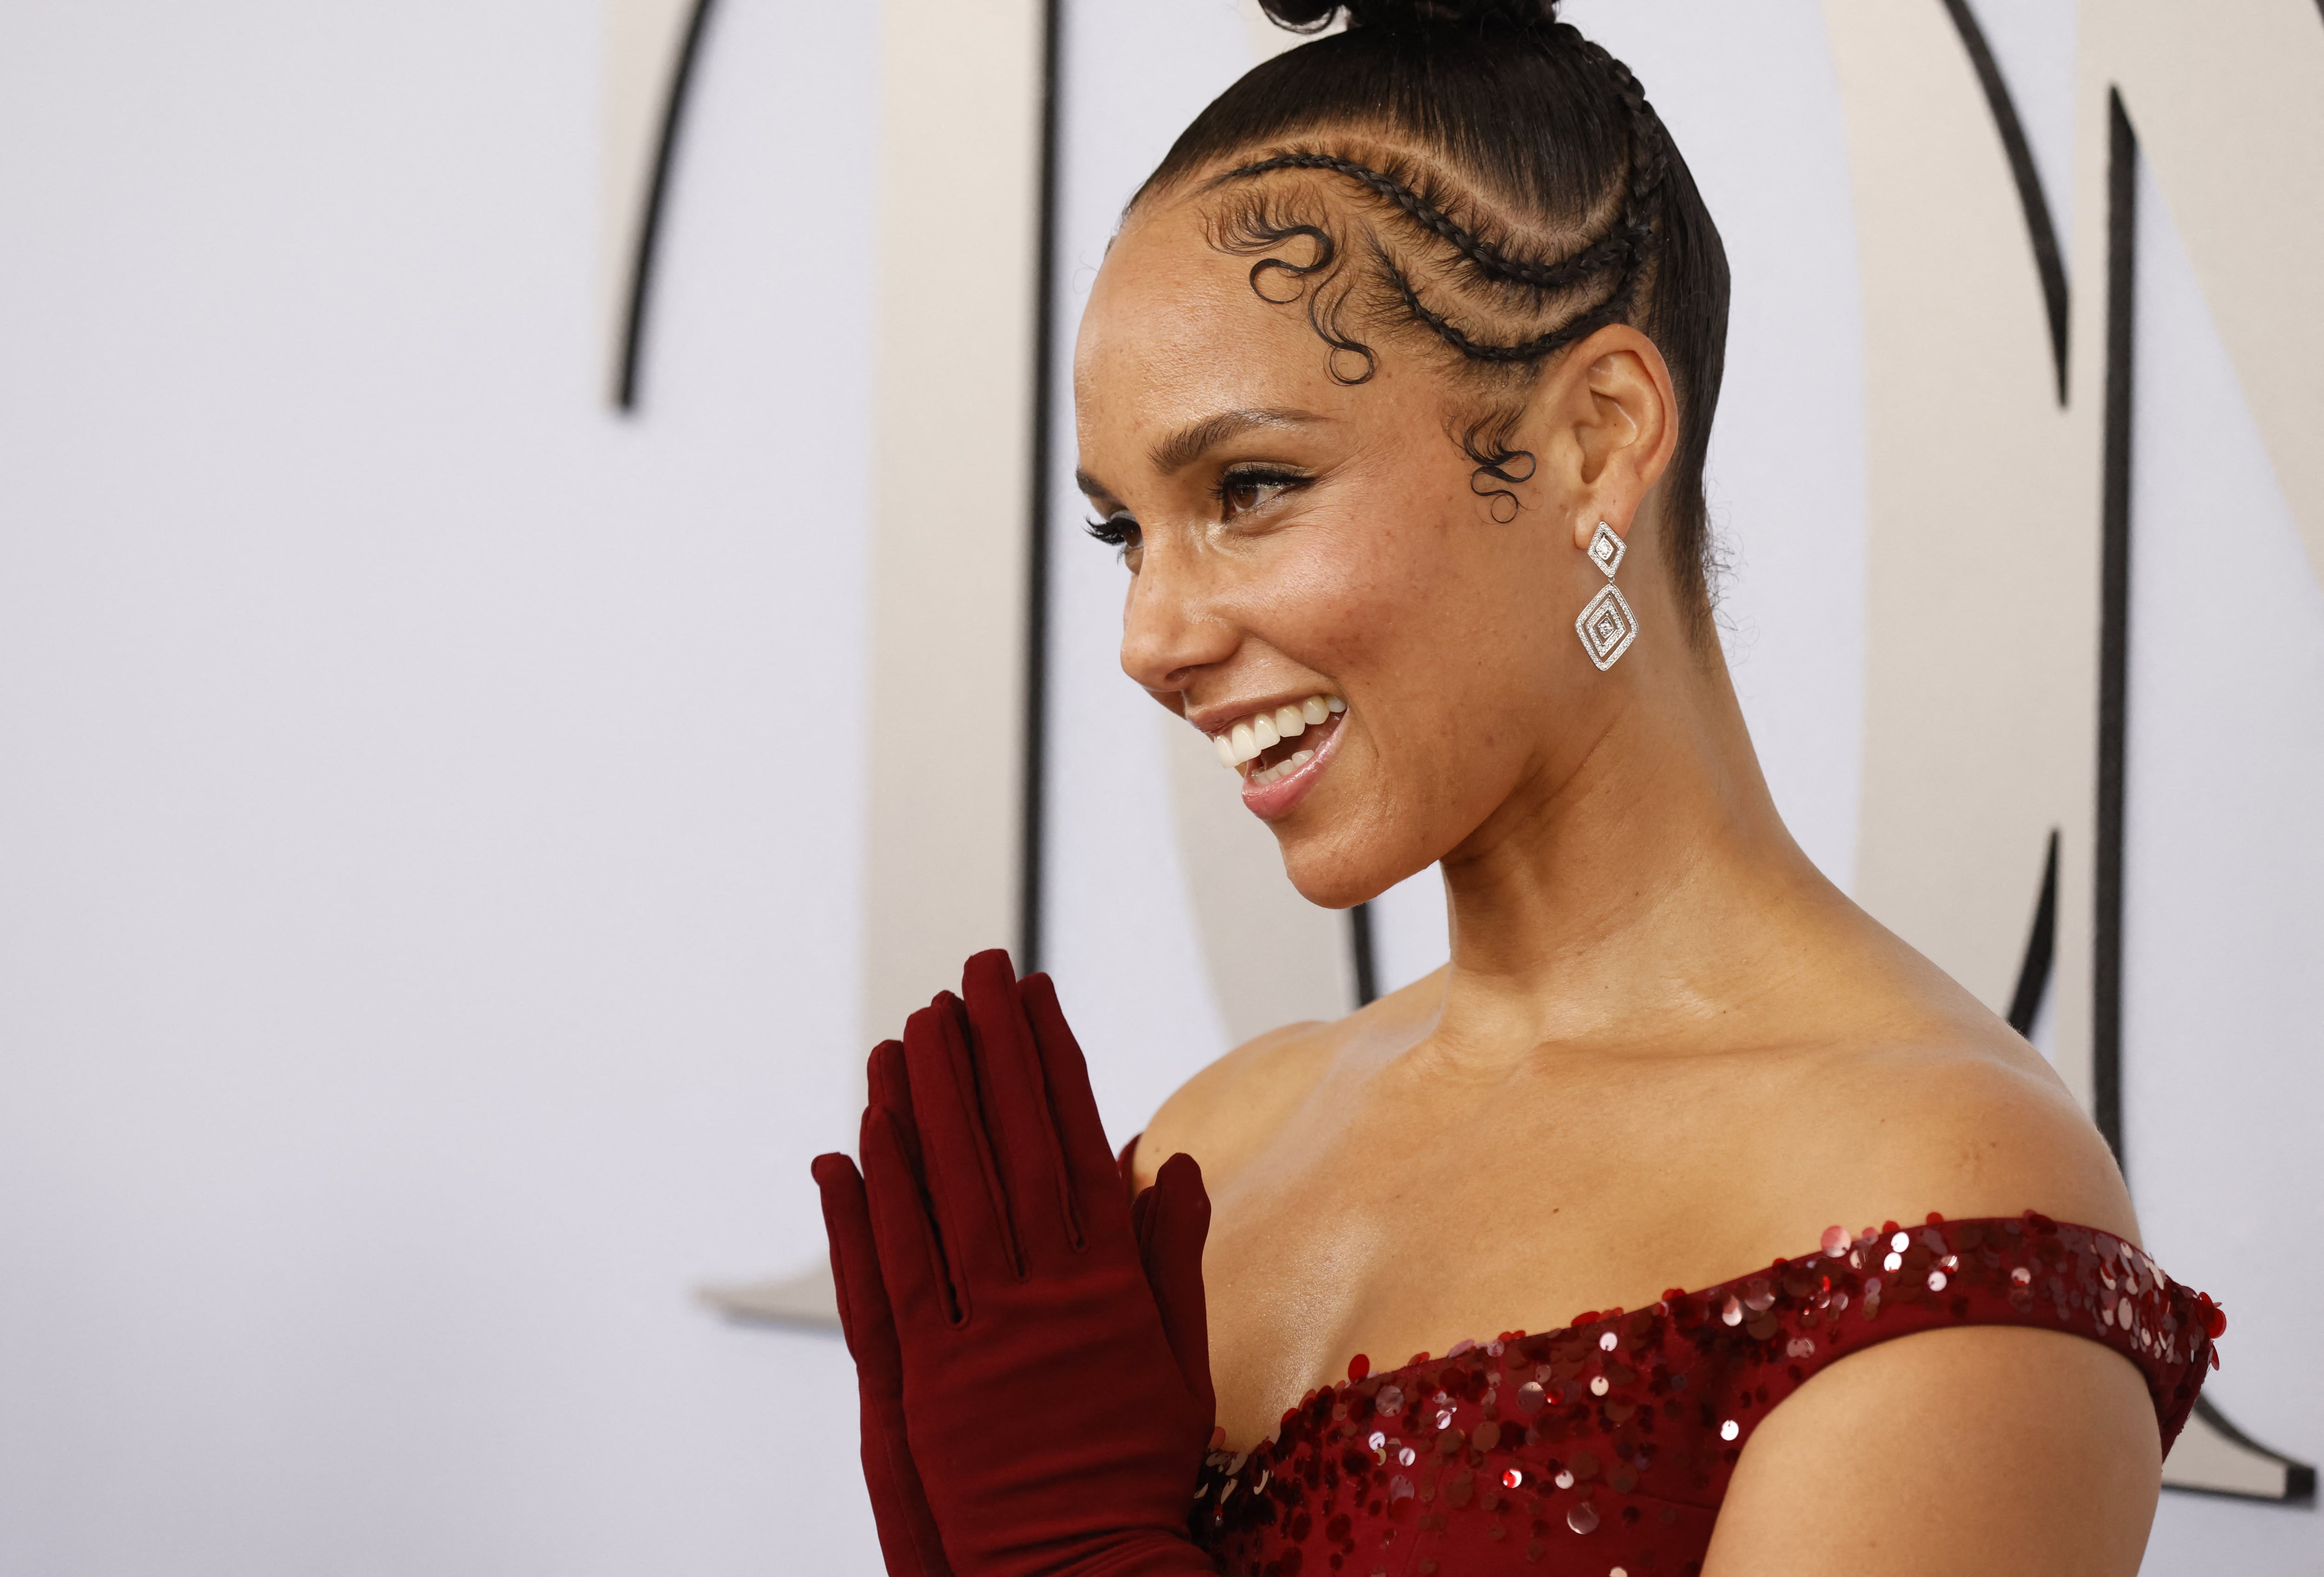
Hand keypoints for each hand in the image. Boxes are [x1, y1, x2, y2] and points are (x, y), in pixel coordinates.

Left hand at [819, 951, 1216, 1576]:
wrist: (1084, 1568)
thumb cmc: (1134, 1466)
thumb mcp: (1178, 1360)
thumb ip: (1169, 1259)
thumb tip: (1171, 1163)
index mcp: (1110, 1282)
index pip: (1075, 1140)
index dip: (1048, 1058)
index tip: (1031, 992)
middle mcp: (1046, 1294)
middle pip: (1009, 1148)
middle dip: (985, 1051)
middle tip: (964, 973)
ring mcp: (982, 1334)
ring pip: (948, 1194)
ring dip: (926, 1103)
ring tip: (909, 1027)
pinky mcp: (925, 1381)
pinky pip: (895, 1274)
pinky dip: (876, 1201)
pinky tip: (859, 1138)